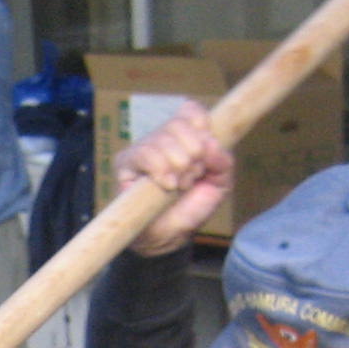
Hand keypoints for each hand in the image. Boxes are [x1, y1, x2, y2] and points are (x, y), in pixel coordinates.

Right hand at [115, 101, 232, 256]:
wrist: (169, 236)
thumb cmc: (191, 208)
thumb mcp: (219, 184)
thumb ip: (223, 162)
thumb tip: (211, 143)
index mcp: (185, 137)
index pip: (190, 111)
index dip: (201, 125)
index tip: (206, 151)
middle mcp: (162, 138)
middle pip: (178, 123)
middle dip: (193, 153)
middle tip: (192, 177)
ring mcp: (142, 149)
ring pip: (162, 139)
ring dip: (178, 165)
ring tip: (179, 186)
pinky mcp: (125, 164)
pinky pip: (144, 153)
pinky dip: (160, 169)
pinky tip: (167, 185)